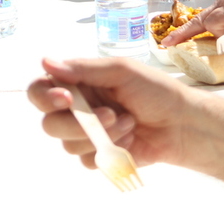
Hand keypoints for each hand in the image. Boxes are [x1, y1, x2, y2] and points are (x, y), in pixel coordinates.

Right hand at [27, 57, 190, 169]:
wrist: (183, 124)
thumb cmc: (155, 90)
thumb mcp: (121, 71)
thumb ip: (83, 69)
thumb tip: (45, 61)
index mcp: (77, 83)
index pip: (41, 90)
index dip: (45, 97)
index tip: (66, 99)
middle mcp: (77, 108)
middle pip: (49, 123)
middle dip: (78, 123)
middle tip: (110, 115)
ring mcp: (87, 134)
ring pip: (68, 145)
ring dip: (102, 135)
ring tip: (130, 123)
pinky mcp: (99, 155)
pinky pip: (86, 161)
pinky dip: (109, 151)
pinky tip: (130, 140)